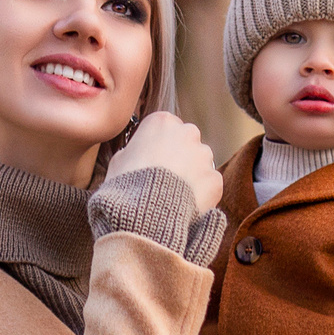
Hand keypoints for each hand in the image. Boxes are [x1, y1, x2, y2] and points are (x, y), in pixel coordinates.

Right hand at [106, 110, 220, 215]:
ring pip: (201, 162)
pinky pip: (208, 184)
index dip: (159, 146)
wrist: (145, 213)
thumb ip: (135, 150)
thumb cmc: (127, 185)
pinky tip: (184, 205)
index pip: (166, 127)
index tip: (152, 160)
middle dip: (180, 156)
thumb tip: (138, 155)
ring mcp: (204, 155)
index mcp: (162, 122)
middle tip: (165, 178)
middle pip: (187, 141)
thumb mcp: (119, 160)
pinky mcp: (214, 178)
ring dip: (191, 174)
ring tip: (174, 195)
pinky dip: (200, 194)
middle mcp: (188, 132)